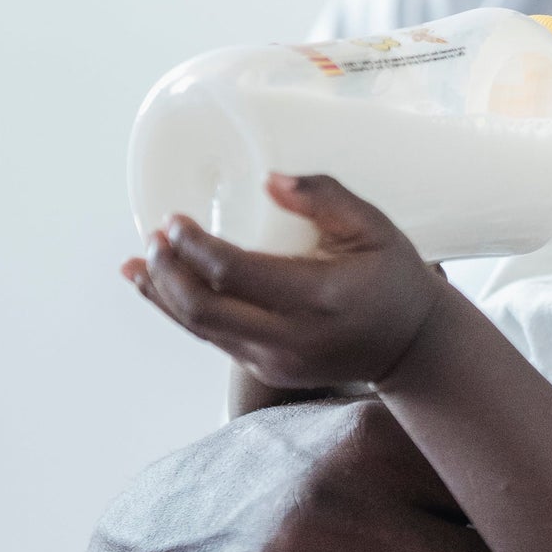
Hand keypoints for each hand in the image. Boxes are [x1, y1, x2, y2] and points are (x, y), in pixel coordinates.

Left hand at [125, 175, 447, 390]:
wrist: (411, 346)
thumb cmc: (393, 278)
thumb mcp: (374, 227)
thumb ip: (326, 197)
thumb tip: (269, 179)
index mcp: (318, 296)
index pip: (234, 273)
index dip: (195, 246)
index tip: (175, 220)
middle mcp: (290, 336)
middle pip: (202, 309)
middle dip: (167, 272)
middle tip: (153, 238)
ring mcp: (275, 361)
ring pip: (199, 329)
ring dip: (162, 295)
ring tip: (139, 262)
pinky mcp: (266, 372)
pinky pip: (212, 340)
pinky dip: (181, 313)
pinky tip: (159, 290)